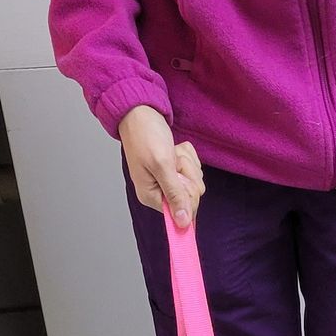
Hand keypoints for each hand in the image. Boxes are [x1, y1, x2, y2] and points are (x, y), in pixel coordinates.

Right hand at [118, 105, 203, 228]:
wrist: (140, 112)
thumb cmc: (145, 135)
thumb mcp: (162, 166)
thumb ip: (174, 194)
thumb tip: (182, 223)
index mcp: (151, 197)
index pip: (182, 212)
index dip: (187, 195)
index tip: (180, 177)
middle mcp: (160, 192)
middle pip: (192, 196)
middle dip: (187, 175)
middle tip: (173, 160)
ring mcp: (168, 181)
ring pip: (195, 181)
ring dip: (187, 163)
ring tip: (171, 152)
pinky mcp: (176, 170)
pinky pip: (193, 169)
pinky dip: (187, 156)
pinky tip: (174, 149)